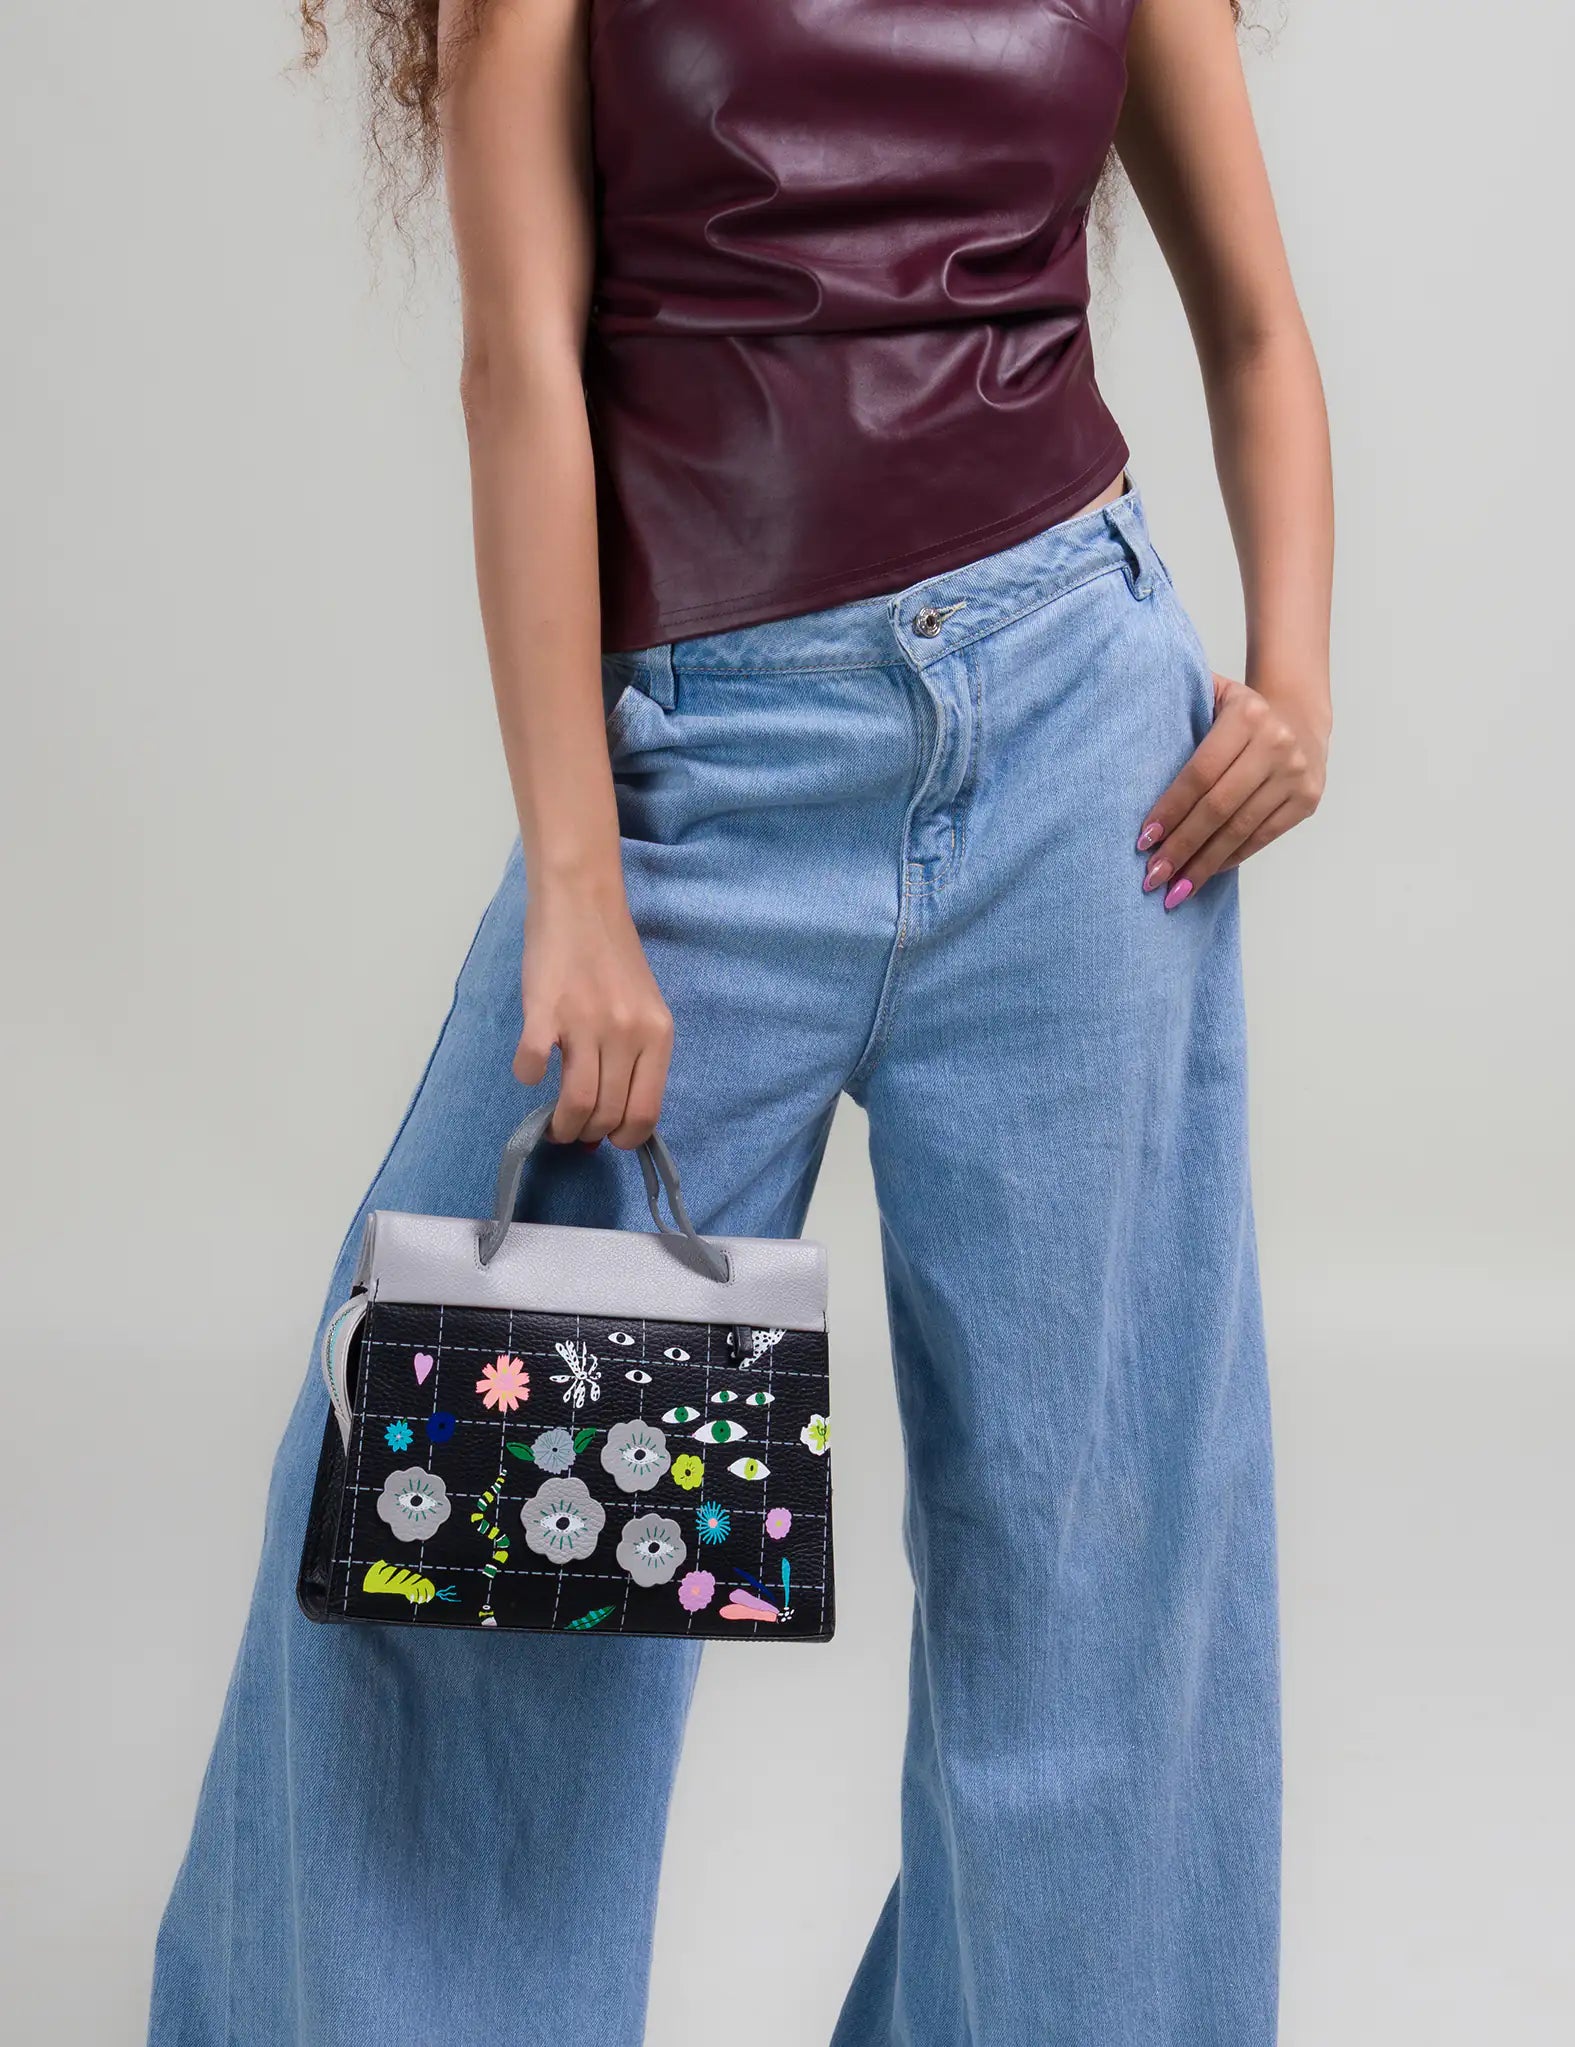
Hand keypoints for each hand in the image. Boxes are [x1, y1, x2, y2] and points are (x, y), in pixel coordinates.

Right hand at [515, 879, 673, 1145]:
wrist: (582, 901)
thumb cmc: (612, 955)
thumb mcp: (642, 1008)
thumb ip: (636, 1057)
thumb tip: (614, 1116)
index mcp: (658, 1035)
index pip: (646, 1113)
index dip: (624, 1138)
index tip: (607, 1138)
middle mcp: (627, 1033)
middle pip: (608, 1115)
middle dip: (588, 1134)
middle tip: (573, 1130)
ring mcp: (586, 1022)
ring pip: (577, 1104)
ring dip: (561, 1124)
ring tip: (553, 1122)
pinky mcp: (544, 1010)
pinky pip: (532, 1066)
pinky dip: (528, 1076)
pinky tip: (531, 1068)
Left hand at [1136, 674, 1327, 906]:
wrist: (1300, 719)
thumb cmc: (1240, 715)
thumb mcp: (1213, 696)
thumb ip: (1179, 710)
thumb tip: (1129, 745)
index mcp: (1246, 716)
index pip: (1199, 773)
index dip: (1170, 809)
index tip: (1144, 840)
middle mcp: (1276, 744)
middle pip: (1218, 807)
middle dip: (1182, 846)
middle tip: (1153, 876)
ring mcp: (1295, 774)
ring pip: (1241, 829)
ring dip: (1204, 864)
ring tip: (1175, 889)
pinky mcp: (1307, 800)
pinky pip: (1263, 837)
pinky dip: (1231, 858)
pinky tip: (1206, 873)